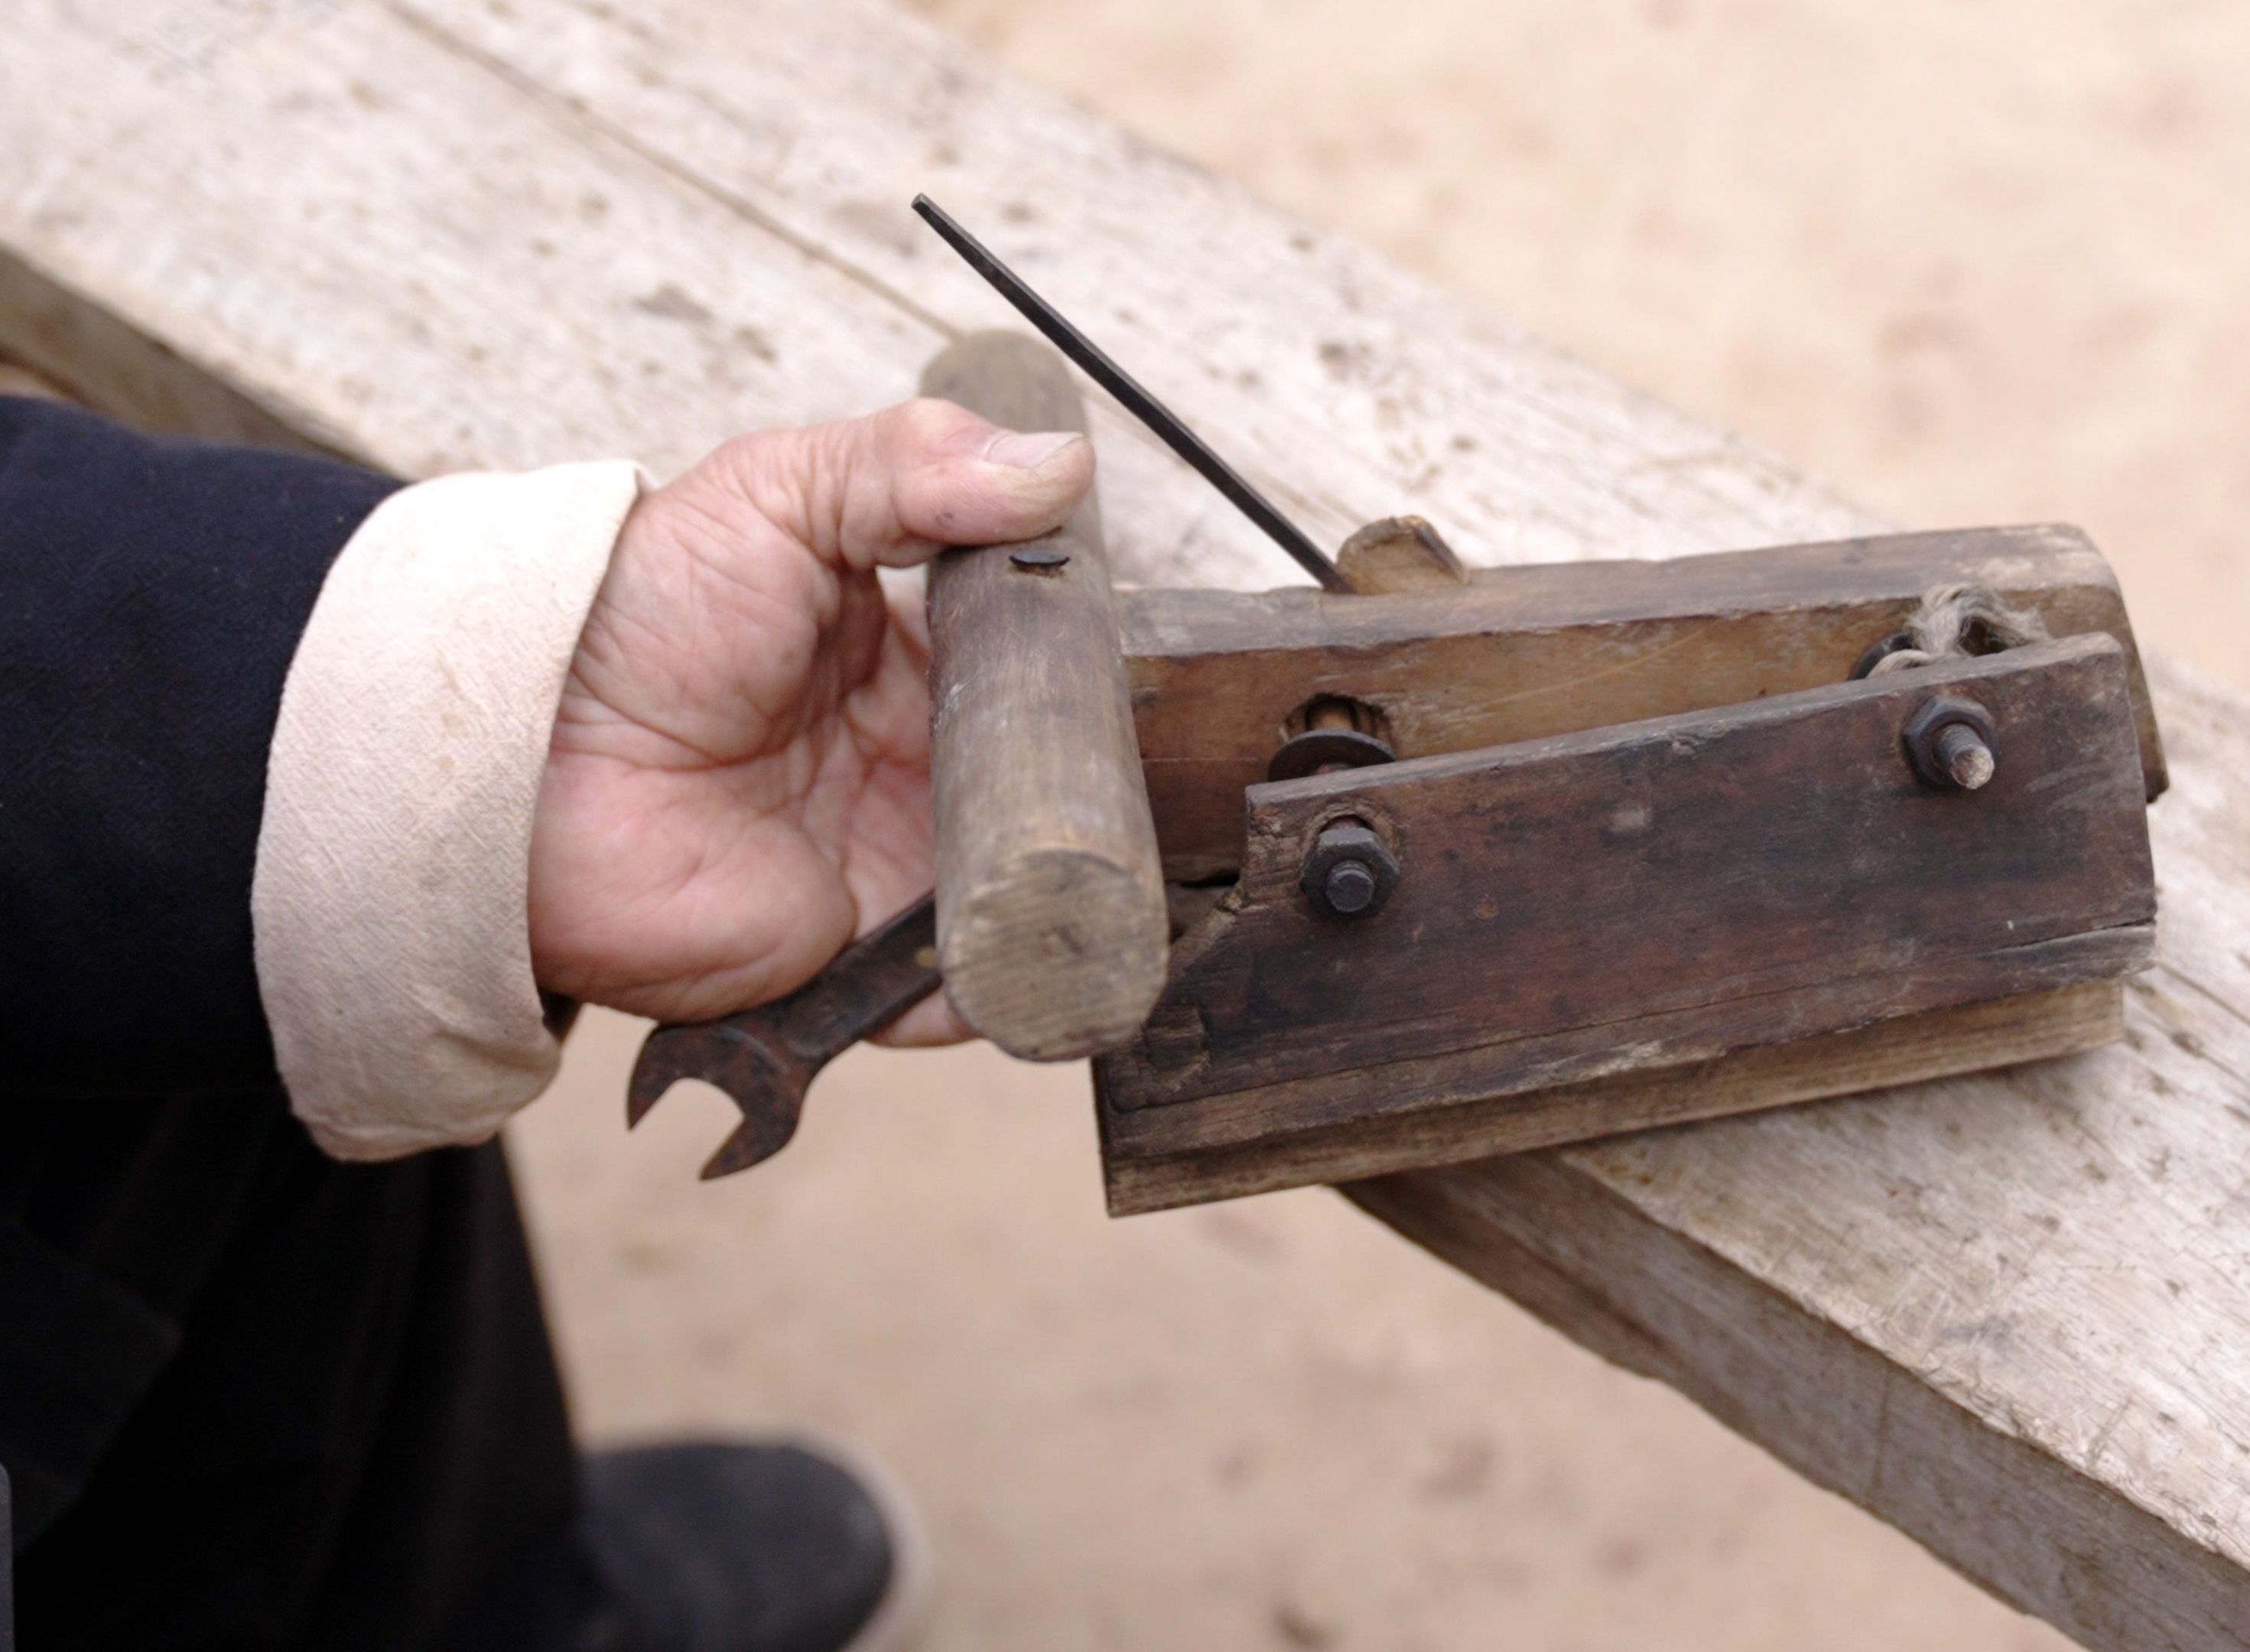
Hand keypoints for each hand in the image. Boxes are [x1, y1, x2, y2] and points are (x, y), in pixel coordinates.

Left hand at [526, 399, 1092, 1038]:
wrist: (530, 760)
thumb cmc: (634, 620)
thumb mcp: (775, 495)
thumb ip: (913, 465)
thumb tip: (1062, 465)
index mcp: (910, 660)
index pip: (1042, 674)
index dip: (1096, 678)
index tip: (1145, 672)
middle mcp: (913, 768)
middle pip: (1053, 794)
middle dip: (1107, 799)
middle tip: (1153, 786)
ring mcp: (891, 866)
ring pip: (1027, 896)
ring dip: (1078, 897)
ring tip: (1117, 876)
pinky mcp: (858, 959)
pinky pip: (960, 993)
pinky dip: (1008, 989)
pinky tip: (1043, 957)